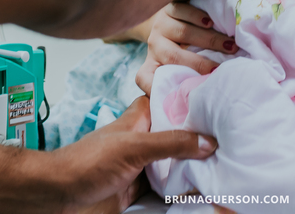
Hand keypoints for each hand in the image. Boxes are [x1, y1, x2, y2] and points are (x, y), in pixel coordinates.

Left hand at [49, 97, 215, 213]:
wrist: (59, 194)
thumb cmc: (87, 161)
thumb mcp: (133, 147)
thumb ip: (170, 143)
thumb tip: (207, 141)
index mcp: (142, 116)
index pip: (175, 101)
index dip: (197, 102)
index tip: (225, 104)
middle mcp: (146, 137)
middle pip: (181, 134)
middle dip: (202, 138)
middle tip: (235, 139)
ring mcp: (145, 163)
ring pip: (178, 161)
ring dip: (196, 164)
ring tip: (228, 163)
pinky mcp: (143, 187)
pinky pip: (170, 185)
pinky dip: (185, 187)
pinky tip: (204, 187)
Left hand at [136, 3, 237, 94]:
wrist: (175, 22)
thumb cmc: (183, 53)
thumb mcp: (179, 71)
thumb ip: (183, 83)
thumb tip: (204, 106)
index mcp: (151, 66)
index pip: (144, 79)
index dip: (155, 88)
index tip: (182, 96)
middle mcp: (153, 45)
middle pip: (173, 56)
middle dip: (199, 64)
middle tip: (220, 69)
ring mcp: (160, 25)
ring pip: (183, 32)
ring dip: (209, 39)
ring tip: (230, 46)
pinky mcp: (170, 7)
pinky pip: (182, 12)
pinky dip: (198, 17)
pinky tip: (212, 22)